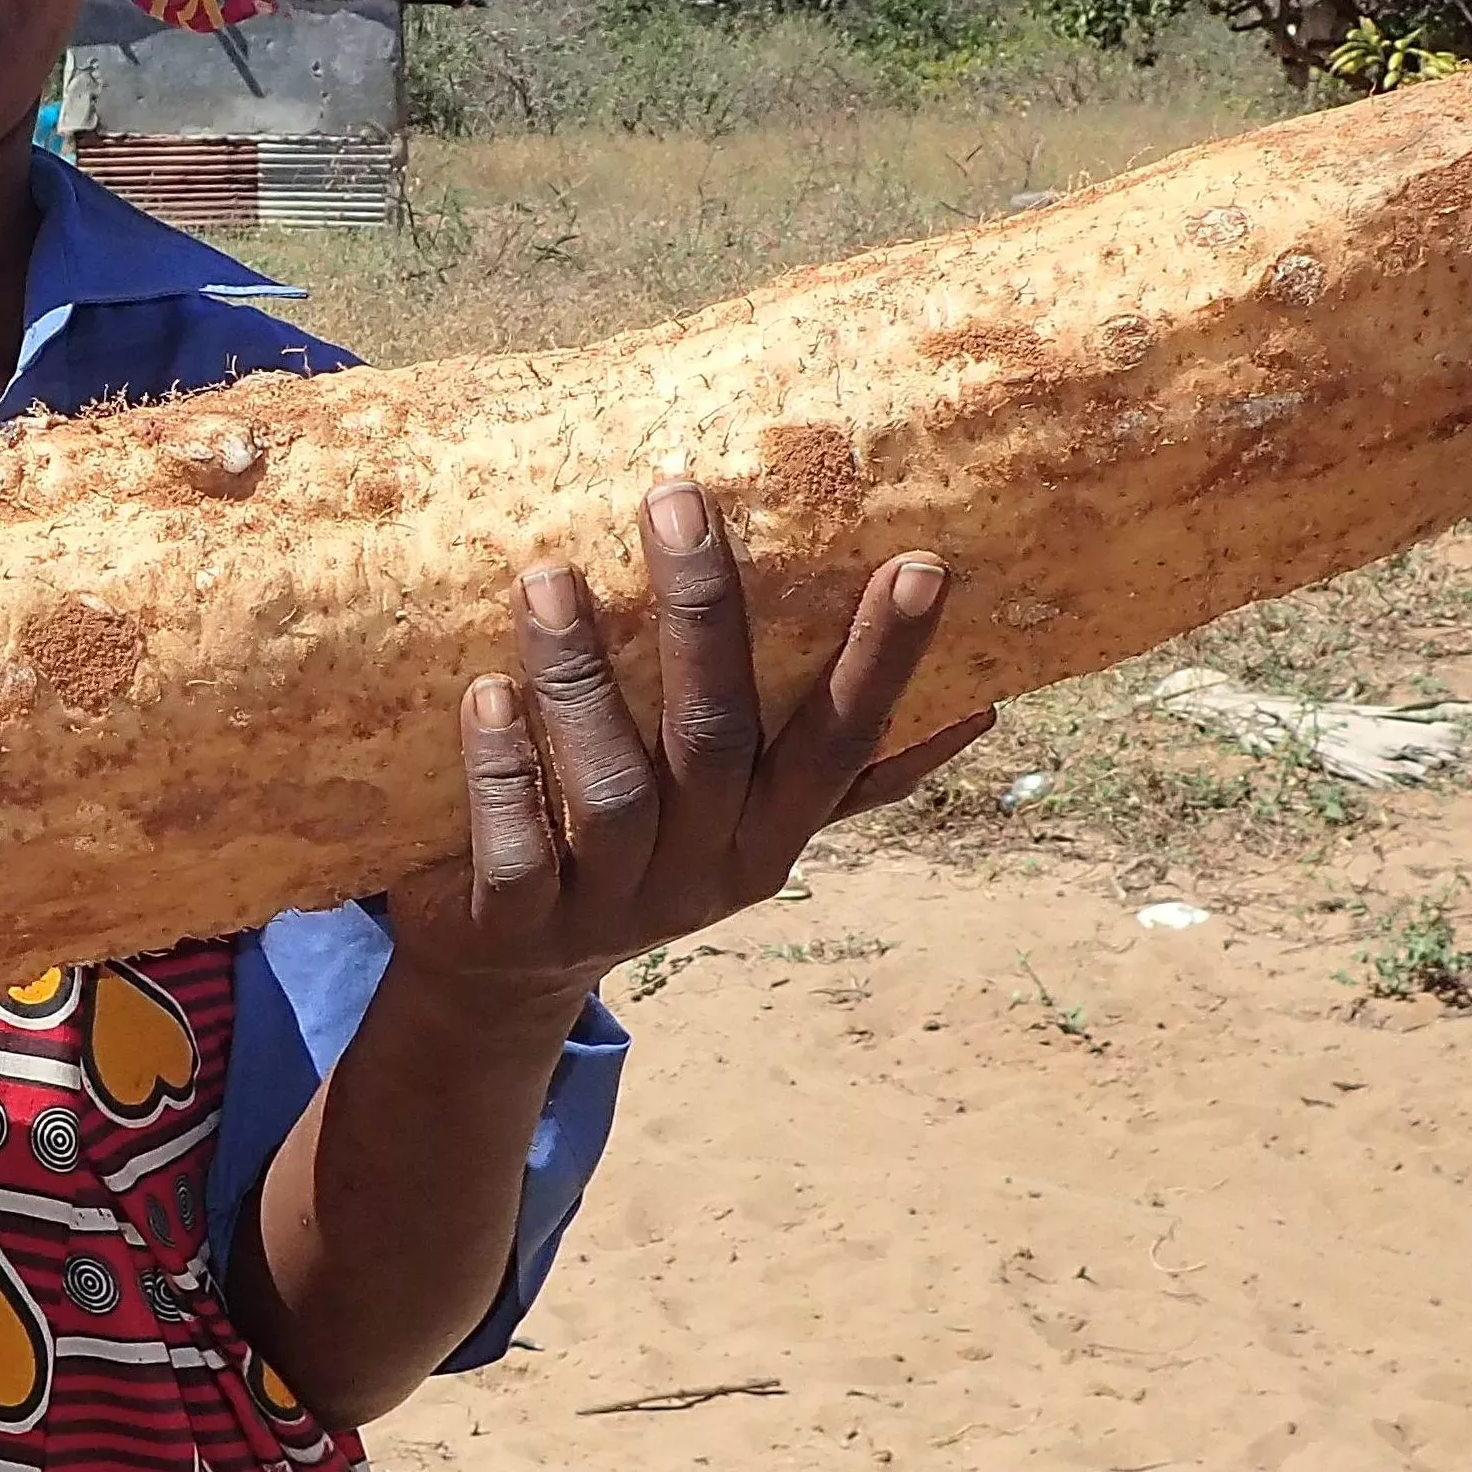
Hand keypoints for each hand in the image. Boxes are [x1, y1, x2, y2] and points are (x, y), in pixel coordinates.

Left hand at [387, 478, 994, 1003]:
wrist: (509, 975)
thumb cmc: (635, 853)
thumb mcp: (748, 824)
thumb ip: (844, 773)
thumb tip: (986, 707)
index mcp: (770, 835)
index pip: (843, 743)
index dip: (884, 664)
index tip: (922, 564)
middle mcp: (704, 870)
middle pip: (719, 739)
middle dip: (706, 615)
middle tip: (678, 496)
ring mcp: (611, 902)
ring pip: (613, 788)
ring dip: (581, 677)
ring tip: (548, 577)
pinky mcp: (519, 925)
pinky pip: (517, 848)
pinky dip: (502, 770)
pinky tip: (484, 692)